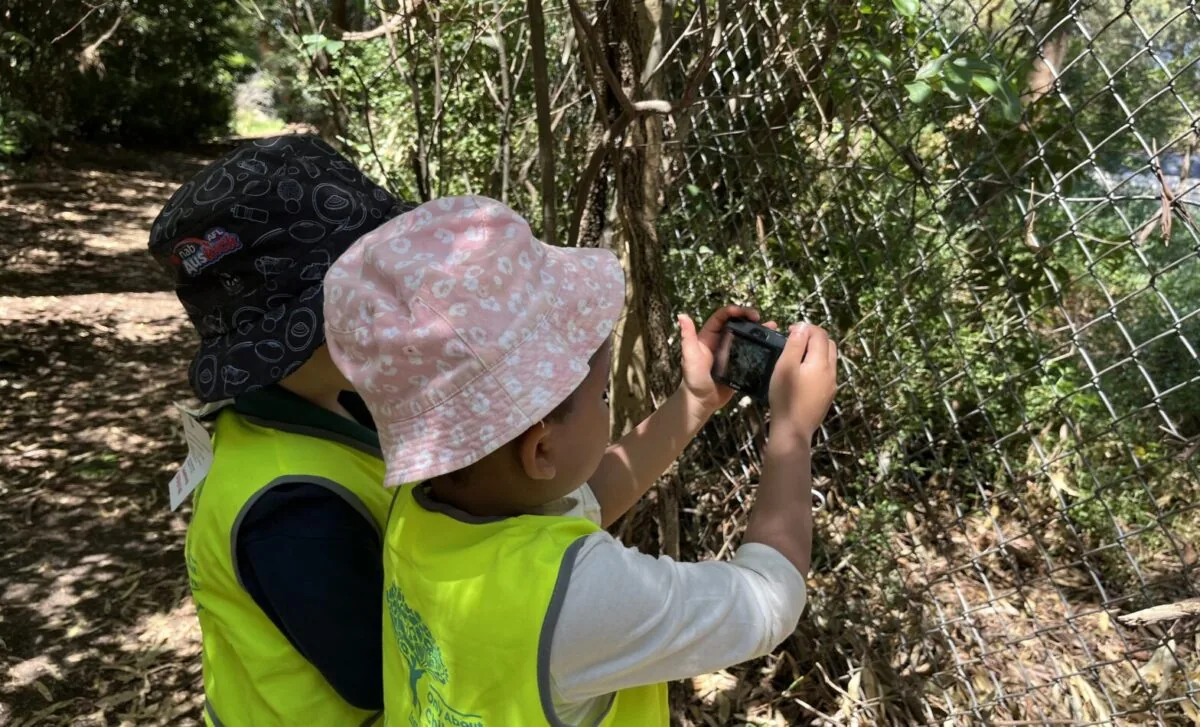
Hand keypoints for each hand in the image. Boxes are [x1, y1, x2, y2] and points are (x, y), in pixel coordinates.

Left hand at [678, 305, 778, 414]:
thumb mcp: (689, 356)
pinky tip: (771, 343)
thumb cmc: (692, 378)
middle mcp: (721, 341)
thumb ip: (687, 336)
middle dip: (748, 317)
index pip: (721, 316)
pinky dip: (761, 345)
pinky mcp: (739, 363)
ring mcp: (731, 352)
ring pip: (746, 335)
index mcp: (709, 336)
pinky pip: (751, 350)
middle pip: (736, 323)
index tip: (745, 313)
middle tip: (759, 318)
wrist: (701, 401)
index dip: (734, 311)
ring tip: (772, 326)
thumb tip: (681, 315)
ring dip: (758, 329)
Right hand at [768, 323, 837, 442]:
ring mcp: (831, 385)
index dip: (806, 327)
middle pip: (828, 344)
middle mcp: (831, 371)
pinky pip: (826, 373)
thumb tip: (802, 328)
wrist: (793, 430)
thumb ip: (794, 345)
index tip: (789, 330)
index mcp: (821, 362)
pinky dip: (817, 365)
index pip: (820, 334)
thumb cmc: (785, 397)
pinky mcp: (827, 395)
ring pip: (829, 359)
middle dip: (814, 337)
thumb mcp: (785, 367)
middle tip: (794, 340)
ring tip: (797, 356)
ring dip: (816, 351)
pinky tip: (802, 374)